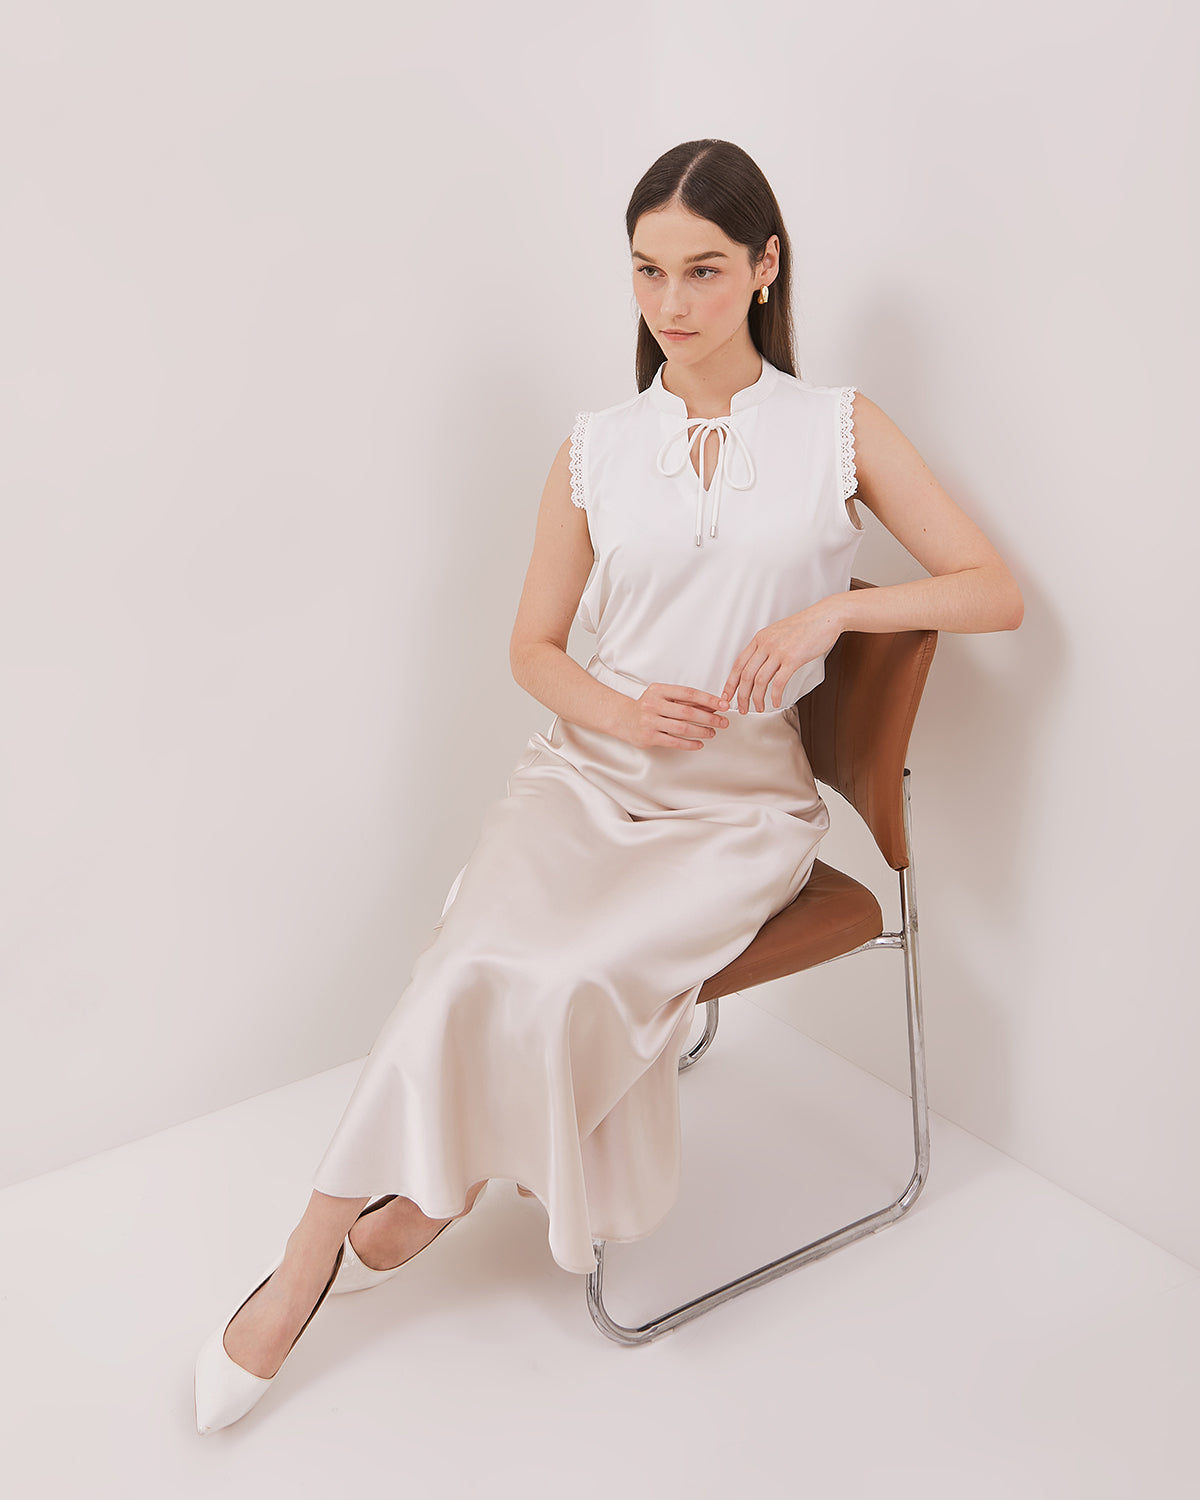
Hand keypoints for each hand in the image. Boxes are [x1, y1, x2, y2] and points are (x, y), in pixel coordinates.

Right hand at [619, 682, 730, 749]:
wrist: (623, 718)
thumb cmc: (648, 707)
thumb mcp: (663, 697)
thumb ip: (685, 701)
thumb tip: (711, 705)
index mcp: (659, 690)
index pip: (689, 693)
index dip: (708, 699)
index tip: (722, 705)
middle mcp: (653, 704)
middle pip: (687, 712)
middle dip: (709, 717)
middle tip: (723, 721)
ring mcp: (650, 721)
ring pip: (682, 728)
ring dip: (701, 731)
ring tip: (712, 733)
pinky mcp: (648, 737)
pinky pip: (674, 742)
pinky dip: (689, 744)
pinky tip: (699, 744)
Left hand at [720, 604, 842, 713]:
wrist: (825, 617)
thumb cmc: (805, 626)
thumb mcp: (777, 633)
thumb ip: (766, 648)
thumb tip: (758, 666)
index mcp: (759, 639)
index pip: (738, 664)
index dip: (730, 683)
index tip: (726, 696)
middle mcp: (766, 644)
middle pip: (745, 675)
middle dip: (741, 696)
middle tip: (742, 708)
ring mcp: (779, 651)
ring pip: (759, 681)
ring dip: (757, 699)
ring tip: (759, 708)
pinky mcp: (793, 658)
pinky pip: (779, 682)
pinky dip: (775, 696)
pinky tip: (776, 702)